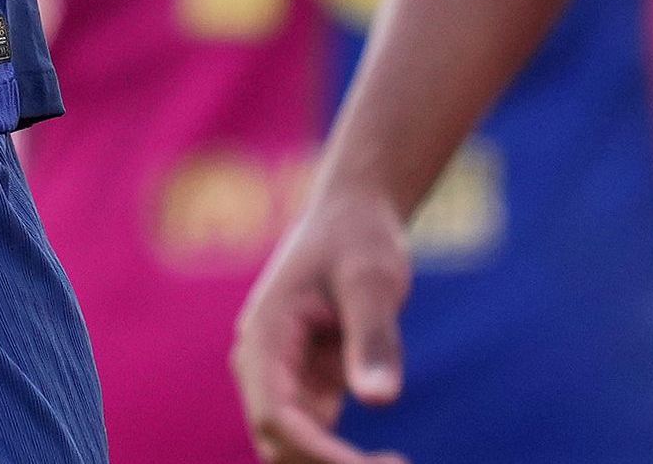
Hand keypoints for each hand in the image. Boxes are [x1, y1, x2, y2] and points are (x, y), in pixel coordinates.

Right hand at [233, 176, 414, 463]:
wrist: (354, 213)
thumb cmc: (359, 237)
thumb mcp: (372, 280)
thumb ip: (374, 339)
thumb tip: (381, 402)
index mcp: (264, 337)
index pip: (276, 417)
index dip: (319, 454)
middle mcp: (262, 364)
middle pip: (278, 443)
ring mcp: (281, 377)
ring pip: (292, 448)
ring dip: (333, 463)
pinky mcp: (306, 384)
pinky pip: (313, 437)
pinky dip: (342, 457)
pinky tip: (391, 460)